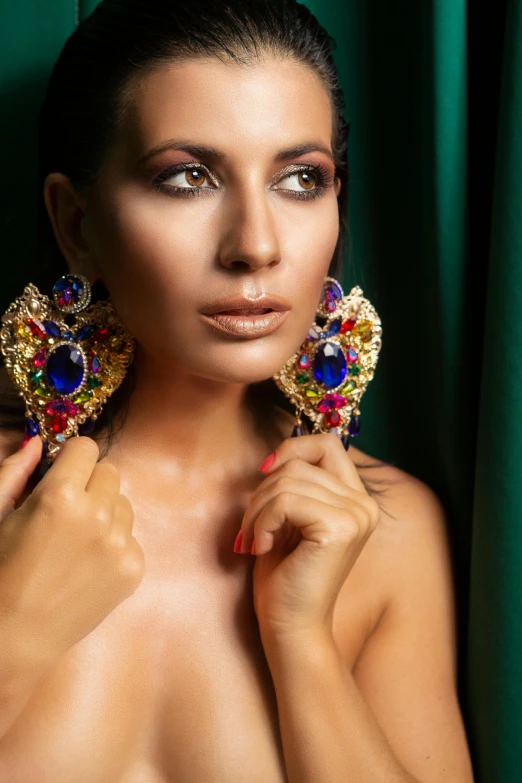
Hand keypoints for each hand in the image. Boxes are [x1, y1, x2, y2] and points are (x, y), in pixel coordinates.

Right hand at [0, 435, 144, 665]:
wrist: (14, 638)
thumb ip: (14, 471)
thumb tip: (37, 441)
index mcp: (60, 496)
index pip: (86, 448)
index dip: (69, 461)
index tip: (59, 476)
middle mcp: (98, 515)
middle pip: (110, 472)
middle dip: (89, 483)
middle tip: (66, 511)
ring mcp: (120, 544)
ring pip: (124, 503)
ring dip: (104, 512)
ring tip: (75, 541)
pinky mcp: (134, 568)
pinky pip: (131, 536)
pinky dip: (112, 544)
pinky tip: (86, 565)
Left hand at [235, 433, 379, 640]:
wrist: (291, 628)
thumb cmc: (285, 577)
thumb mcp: (290, 520)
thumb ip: (294, 486)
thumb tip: (275, 456)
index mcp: (356, 500)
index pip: (328, 444)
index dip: (292, 449)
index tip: (263, 472)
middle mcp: (364, 504)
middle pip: (298, 464)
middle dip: (261, 493)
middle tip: (250, 530)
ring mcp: (356, 515)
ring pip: (287, 481)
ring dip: (257, 511)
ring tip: (253, 541)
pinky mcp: (340, 528)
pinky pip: (285, 501)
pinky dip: (262, 522)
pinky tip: (261, 548)